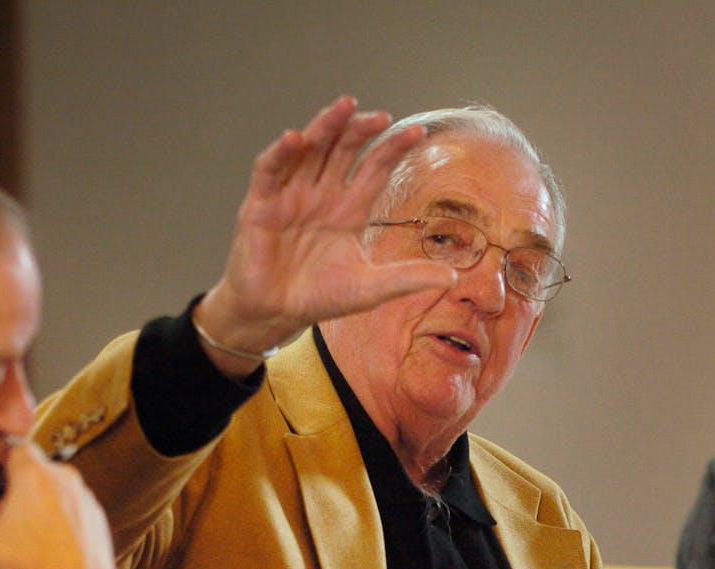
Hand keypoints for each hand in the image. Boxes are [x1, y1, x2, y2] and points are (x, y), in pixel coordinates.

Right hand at [0, 443, 123, 568]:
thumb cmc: (28, 567)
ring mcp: (86, 497)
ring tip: (18, 525)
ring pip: (54, 485)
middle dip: (14, 480)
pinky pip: (72, 504)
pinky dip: (58, 512)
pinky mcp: (98, 516)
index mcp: (35, 475)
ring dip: (36, 497)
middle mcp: (66, 478)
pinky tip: (44, 538)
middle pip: (34, 466)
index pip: (14, 446)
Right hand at [195, 95, 455, 372]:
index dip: (393, 148)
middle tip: (381, 117)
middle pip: (344, 150)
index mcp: (349, 208)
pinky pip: (270, 170)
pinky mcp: (260, 205)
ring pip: (310, 150)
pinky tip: (295, 138)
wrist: (276, 314)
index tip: (418, 132)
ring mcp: (291, 196)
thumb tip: (453, 277)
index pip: (375, 168)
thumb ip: (408, 278)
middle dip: (361, 131)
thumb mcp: (370, 289)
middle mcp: (322, 194)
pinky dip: (280, 153)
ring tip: (345, 107)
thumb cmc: (319, 297)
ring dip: (325, 127)